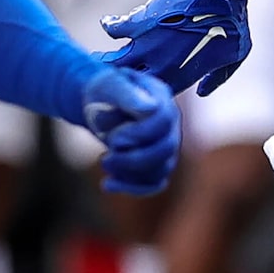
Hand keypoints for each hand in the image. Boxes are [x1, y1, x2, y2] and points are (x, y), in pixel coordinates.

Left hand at [82, 69, 180, 196]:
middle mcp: (171, 125)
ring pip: (160, 170)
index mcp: (163, 100)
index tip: (115, 137)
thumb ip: (128, 94)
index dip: (140, 133)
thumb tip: (149, 109)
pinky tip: (108, 184)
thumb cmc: (107, 91)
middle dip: (133, 158)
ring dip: (130, 173)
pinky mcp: (158, 164)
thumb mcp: (111, 85)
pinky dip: (132, 188)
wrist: (102, 104)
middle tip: (106, 157)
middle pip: (165, 149)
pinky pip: (154, 183)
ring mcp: (167, 146)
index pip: (164, 120)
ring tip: (105, 163)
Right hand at [101, 0, 250, 96]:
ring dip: (104, 60)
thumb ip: (216, 79)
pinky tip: (109, 22)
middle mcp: (161, 67)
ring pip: (114, 62)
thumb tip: (202, 92)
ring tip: (96, 59)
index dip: (142, 94)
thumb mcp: (234, 57)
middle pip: (127, 84)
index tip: (135, 88)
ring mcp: (149, 46)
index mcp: (181, 77)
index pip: (152, 97)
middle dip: (116, 83)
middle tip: (106, 77)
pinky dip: (110, 25)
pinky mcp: (141, 23)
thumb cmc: (233, 24)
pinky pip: (114, 30)